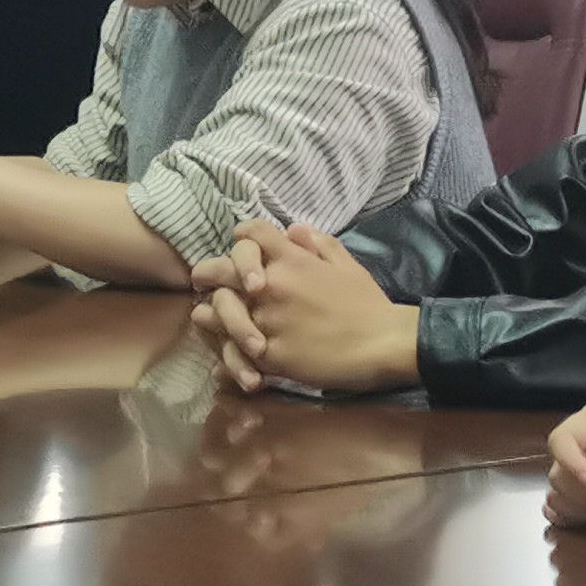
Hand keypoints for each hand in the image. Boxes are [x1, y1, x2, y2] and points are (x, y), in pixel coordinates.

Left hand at [190, 221, 419, 396]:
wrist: (384, 345)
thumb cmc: (368, 304)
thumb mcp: (346, 264)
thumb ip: (317, 243)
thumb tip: (293, 229)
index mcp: (292, 260)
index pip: (249, 233)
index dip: (240, 239)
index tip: (236, 251)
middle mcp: (272, 285)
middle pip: (219, 270)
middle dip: (207, 274)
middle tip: (201, 282)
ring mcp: (267, 320)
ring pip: (215, 312)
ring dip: (209, 315)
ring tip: (206, 319)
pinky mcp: (269, 355)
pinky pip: (232, 351)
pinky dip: (225, 353)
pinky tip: (223, 356)